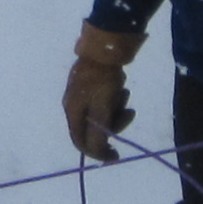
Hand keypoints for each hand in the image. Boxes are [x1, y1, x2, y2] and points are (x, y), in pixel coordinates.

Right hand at [66, 22, 143, 161]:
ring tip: (125, 94)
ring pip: (100, 114)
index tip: (116, 155)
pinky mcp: (90, 85)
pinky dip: (114, 99)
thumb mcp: (102, 109)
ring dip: (116, 110)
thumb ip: (98, 133)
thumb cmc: (102, 80)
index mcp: (72, 112)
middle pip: (93, 128)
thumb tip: (96, 153)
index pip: (81, 143)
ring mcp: (80, 94)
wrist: (104, 47)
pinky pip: (103, 101)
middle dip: (113, 124)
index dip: (98, 153)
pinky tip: (122, 88)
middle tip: (130, 113)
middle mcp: (73, 105)